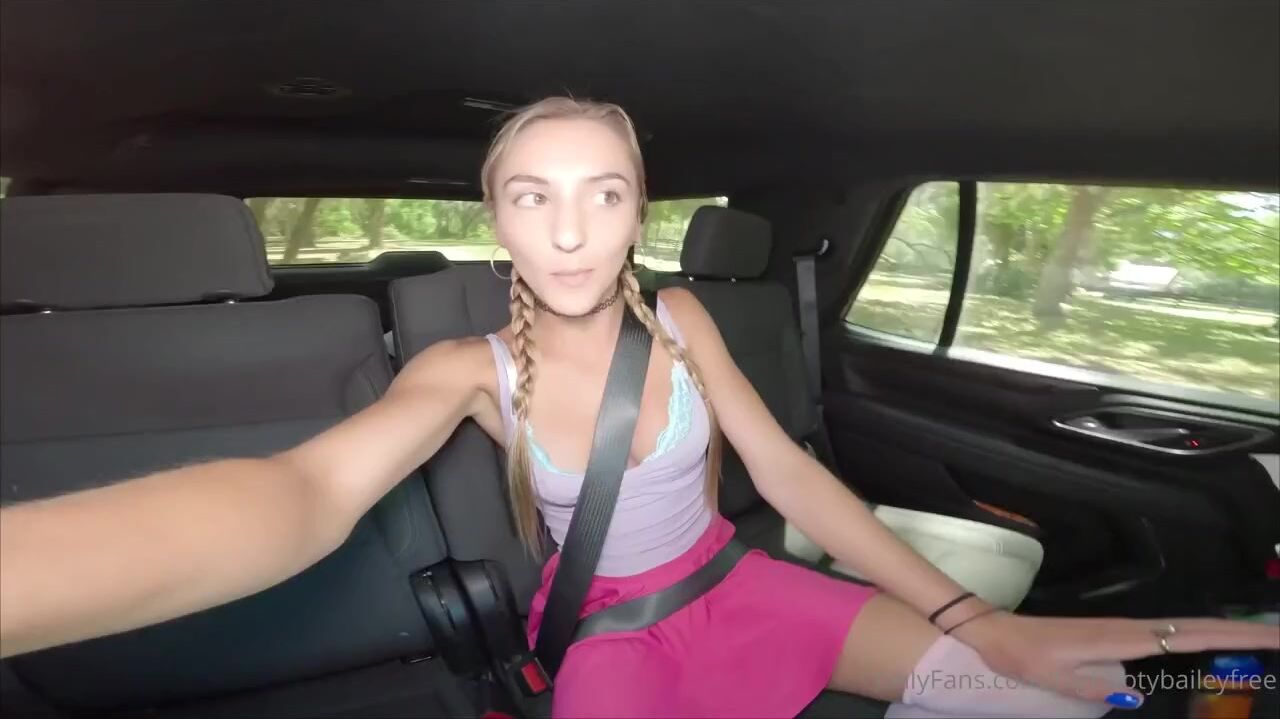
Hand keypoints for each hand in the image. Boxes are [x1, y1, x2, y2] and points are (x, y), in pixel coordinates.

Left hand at [948, 609, 1279, 708]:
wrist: (998, 634)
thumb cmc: (1026, 656)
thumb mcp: (1057, 678)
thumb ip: (1096, 688)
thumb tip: (1137, 696)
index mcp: (1123, 639)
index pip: (1191, 635)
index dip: (1234, 634)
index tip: (1273, 634)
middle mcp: (1131, 631)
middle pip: (1199, 628)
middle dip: (1244, 630)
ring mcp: (1125, 631)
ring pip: (1187, 629)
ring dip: (1226, 631)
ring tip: (1264, 639)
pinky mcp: (1117, 636)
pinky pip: (1169, 635)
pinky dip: (1199, 635)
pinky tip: (1211, 643)